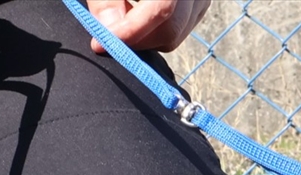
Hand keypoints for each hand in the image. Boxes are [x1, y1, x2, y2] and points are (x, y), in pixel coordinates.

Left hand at [88, 0, 211, 53]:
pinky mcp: (199, 5)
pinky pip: (179, 30)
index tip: (102, 43)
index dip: (132, 31)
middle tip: (108, 35)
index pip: (162, 9)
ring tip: (121, 16)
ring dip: (144, 36)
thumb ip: (106, 0)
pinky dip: (154, 31)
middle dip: (136, 39)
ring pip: (175, 35)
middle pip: (171, 28)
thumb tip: (110, 32)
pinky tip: (136, 14)